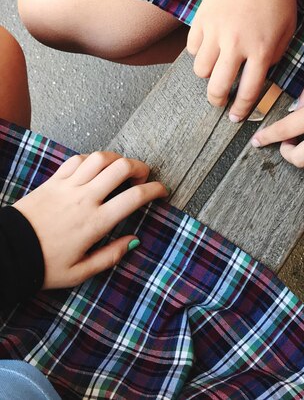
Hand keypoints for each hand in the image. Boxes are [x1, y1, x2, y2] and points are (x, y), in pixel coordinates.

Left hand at [13, 152, 167, 289]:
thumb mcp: (80, 272)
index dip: (155, 190)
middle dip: (140, 167)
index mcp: (95, 222)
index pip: (135, 197)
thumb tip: (134, 241)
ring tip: (121, 168)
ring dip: (117, 159)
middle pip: (121, 168)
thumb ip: (110, 256)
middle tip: (143, 176)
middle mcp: (85, 199)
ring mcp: (68, 186)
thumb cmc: (43, 265)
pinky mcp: (53, 180)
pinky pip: (77, 159)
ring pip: (100, 158)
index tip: (162, 191)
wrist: (8, 252)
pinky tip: (95, 167)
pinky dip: (92, 159)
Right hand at [187, 0, 296, 120]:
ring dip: (207, 76)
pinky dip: (198, 53)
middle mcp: (235, 45)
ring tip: (216, 70)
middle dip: (218, 102)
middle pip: (217, 88)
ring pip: (200, 71)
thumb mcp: (287, 28)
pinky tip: (209, 48)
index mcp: (260, 50)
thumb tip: (259, 75)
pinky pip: (192, 48)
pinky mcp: (201, 19)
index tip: (237, 118)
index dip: (241, 110)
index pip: (247, 92)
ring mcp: (215, 32)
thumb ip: (274, 56)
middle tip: (221, 103)